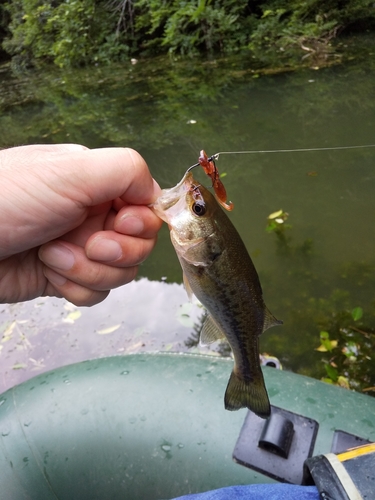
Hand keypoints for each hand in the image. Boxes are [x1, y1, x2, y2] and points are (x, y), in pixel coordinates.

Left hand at [0, 144, 161, 304]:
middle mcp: (93, 215)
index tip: (118, 223)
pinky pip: (96, 293)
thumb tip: (156, 194)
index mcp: (97, 184)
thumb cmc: (7, 200)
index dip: (141, 222)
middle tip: (88, 244)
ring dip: (89, 270)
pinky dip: (76, 287)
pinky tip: (50, 273)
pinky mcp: (65, 278)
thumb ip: (125, 170)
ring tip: (53, 256)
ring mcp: (80, 249)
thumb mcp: (70, 171)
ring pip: (121, 273)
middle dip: (116, 251)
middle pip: (139, 245)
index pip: (146, 207)